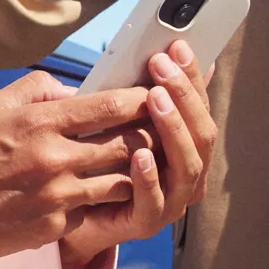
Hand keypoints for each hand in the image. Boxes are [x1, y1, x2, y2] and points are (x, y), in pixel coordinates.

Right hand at [0, 72, 155, 262]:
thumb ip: (37, 90)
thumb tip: (73, 91)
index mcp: (39, 122)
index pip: (109, 106)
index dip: (142, 100)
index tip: (155, 96)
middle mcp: (54, 158)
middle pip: (127, 145)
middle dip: (149, 137)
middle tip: (158, 131)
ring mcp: (56, 196)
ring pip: (121, 182)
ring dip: (132, 173)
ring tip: (138, 165)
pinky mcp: (54, 227)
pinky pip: (92, 211)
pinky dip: (98, 201)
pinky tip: (98, 194)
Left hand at [61, 42, 218, 265]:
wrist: (65, 208)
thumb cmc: (92, 157)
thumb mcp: (112, 117)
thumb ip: (133, 92)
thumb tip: (150, 50)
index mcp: (185, 144)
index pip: (200, 107)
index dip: (192, 76)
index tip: (177, 46)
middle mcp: (187, 171)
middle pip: (202, 133)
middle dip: (184, 95)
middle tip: (161, 66)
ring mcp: (171, 200)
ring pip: (188, 165)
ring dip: (173, 129)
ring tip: (155, 100)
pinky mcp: (147, 222)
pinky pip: (154, 201)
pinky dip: (150, 177)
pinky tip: (139, 154)